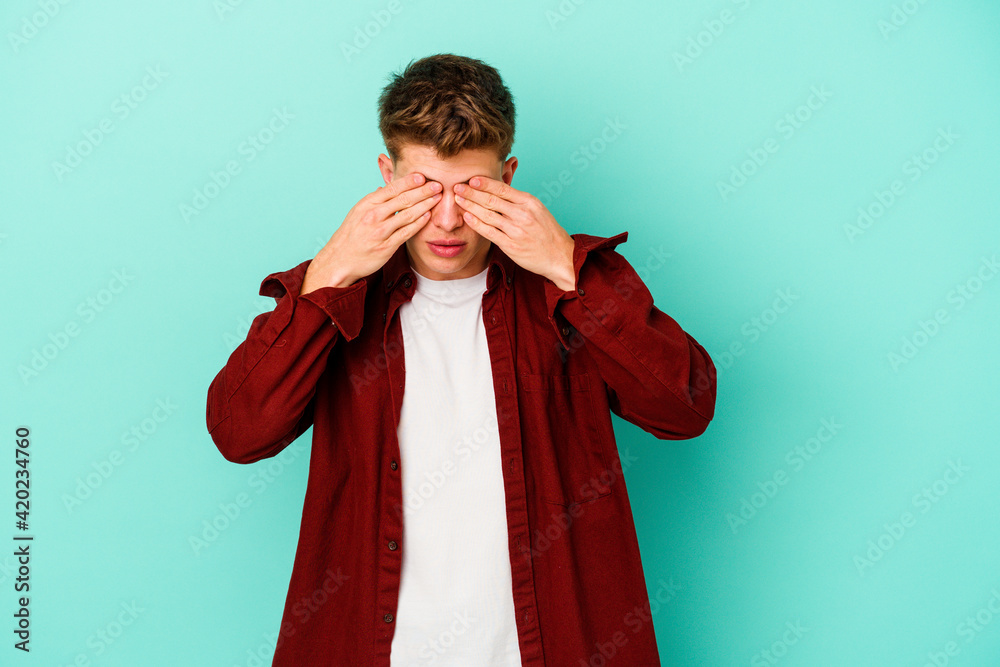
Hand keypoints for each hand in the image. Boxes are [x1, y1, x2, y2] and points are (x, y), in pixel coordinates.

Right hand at [301, 173, 442, 294]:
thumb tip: (384, 186)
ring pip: (408, 214)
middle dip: (423, 191)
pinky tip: (428, 216)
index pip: (391, 188)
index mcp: (367, 204)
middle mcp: (373, 215)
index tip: (422, 176)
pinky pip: (407, 232)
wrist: (340, 259)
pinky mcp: (387, 246)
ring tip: (438, 198)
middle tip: (438, 184)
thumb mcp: (358, 212)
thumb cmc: (351, 234)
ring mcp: (380, 231)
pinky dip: (419, 223)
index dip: (409, 181)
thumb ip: (374, 200)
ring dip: (425, 205)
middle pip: (403, 199)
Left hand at [453, 177, 575, 290]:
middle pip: (491, 200)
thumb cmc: (546, 232)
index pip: (502, 189)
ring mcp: (516, 230)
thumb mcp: (537, 209)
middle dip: (471, 192)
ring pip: (487, 215)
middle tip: (457, 186)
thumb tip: (498, 187)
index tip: (471, 179)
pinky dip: (476, 223)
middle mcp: (522, 214)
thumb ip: (518, 199)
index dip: (484, 183)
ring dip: (470, 206)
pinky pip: (489, 232)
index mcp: (529, 202)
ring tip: (457, 199)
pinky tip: (466, 217)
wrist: (559, 256)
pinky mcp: (511, 245)